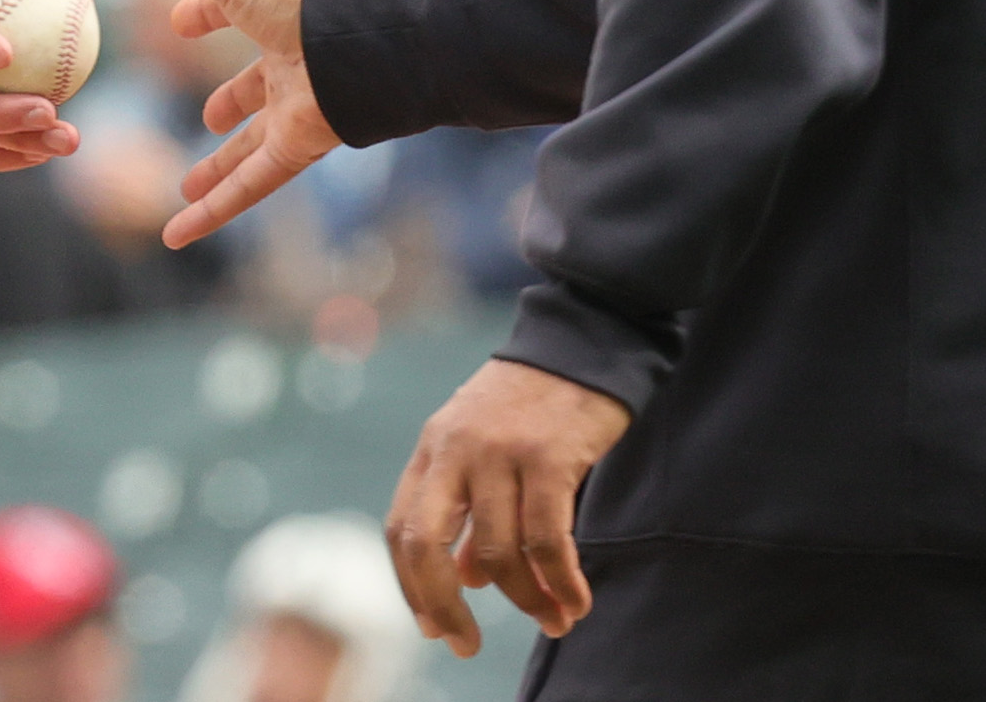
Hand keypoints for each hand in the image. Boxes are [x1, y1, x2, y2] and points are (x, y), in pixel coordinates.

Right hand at [85, 0, 331, 246]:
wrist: (357, 42)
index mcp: (277, 13)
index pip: (238, 14)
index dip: (208, 16)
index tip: (181, 26)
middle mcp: (290, 63)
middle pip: (256, 90)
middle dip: (231, 106)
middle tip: (208, 120)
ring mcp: (295, 110)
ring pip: (251, 148)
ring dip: (219, 168)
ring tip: (186, 187)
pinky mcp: (297, 148)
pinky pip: (251, 187)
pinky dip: (215, 212)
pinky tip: (179, 234)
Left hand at [387, 360, 631, 654]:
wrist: (584, 340)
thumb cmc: (534, 403)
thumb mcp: (485, 449)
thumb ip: (472, 512)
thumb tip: (467, 580)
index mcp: (433, 448)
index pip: (401, 530)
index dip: (412, 587)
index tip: (432, 627)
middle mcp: (457, 450)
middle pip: (425, 544)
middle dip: (441, 606)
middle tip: (464, 645)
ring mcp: (501, 451)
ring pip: (498, 551)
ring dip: (526, 600)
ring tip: (555, 621)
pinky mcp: (549, 455)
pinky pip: (548, 538)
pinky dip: (561, 580)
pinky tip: (575, 601)